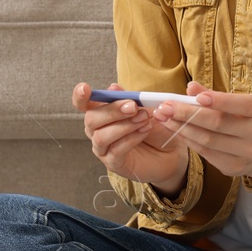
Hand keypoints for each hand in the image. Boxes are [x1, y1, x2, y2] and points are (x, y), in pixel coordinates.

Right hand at [73, 81, 187, 186]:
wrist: (171, 150)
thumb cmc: (155, 127)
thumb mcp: (146, 108)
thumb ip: (130, 98)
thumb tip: (113, 87)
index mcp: (101, 113)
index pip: (83, 104)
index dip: (80, 96)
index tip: (85, 88)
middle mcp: (97, 131)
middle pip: (91, 119)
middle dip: (112, 111)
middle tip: (133, 106)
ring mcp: (103, 149)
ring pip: (101, 136)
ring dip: (124, 125)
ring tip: (144, 119)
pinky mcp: (113, 163)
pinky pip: (116, 150)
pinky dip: (131, 138)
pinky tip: (144, 130)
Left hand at [148, 81, 251, 183]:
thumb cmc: (242, 118)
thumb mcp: (234, 102)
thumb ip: (212, 94)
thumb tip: (191, 87)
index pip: (242, 104)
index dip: (220, 101)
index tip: (198, 97)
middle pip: (218, 123)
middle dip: (188, 114)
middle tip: (166, 107)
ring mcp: (247, 153)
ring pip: (208, 140)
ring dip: (182, 128)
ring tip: (164, 119)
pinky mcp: (234, 167)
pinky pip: (205, 152)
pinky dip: (188, 140)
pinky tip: (176, 131)